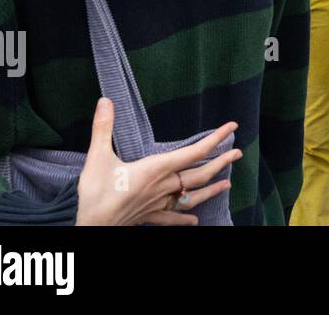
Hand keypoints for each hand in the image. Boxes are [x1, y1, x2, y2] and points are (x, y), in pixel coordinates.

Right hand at [75, 98, 240, 225]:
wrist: (90, 227)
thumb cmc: (95, 195)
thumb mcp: (97, 158)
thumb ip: (103, 128)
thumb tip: (105, 100)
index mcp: (156, 169)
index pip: (195, 152)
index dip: (216, 139)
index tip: (232, 127)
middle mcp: (163, 186)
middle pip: (200, 174)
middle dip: (221, 163)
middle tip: (238, 153)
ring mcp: (158, 204)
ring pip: (191, 197)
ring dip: (211, 190)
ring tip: (227, 184)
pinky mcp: (149, 216)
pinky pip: (172, 218)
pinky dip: (185, 217)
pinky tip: (195, 220)